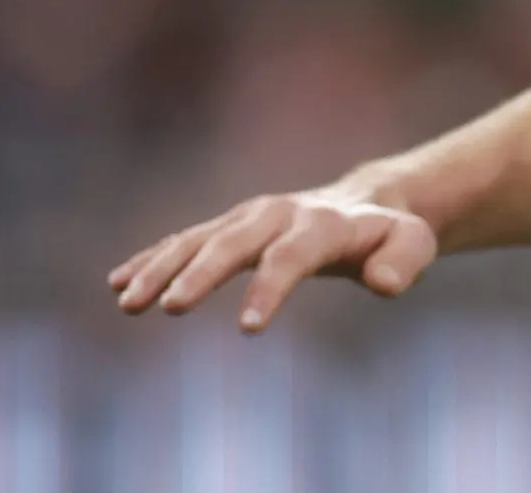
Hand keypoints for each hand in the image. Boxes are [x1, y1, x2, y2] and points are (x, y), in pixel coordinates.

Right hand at [109, 181, 436, 332]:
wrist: (367, 202)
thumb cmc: (390, 234)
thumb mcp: (413, 244)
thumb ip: (404, 259)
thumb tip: (386, 283)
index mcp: (324, 223)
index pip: (292, 255)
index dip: (271, 288)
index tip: (248, 329)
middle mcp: (279, 214)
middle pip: (234, 241)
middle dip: (201, 273)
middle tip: (168, 307)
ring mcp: (248, 218)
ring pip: (198, 239)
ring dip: (161, 268)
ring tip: (127, 301)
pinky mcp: (228, 227)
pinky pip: (184, 241)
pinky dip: (152, 259)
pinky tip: (118, 284)